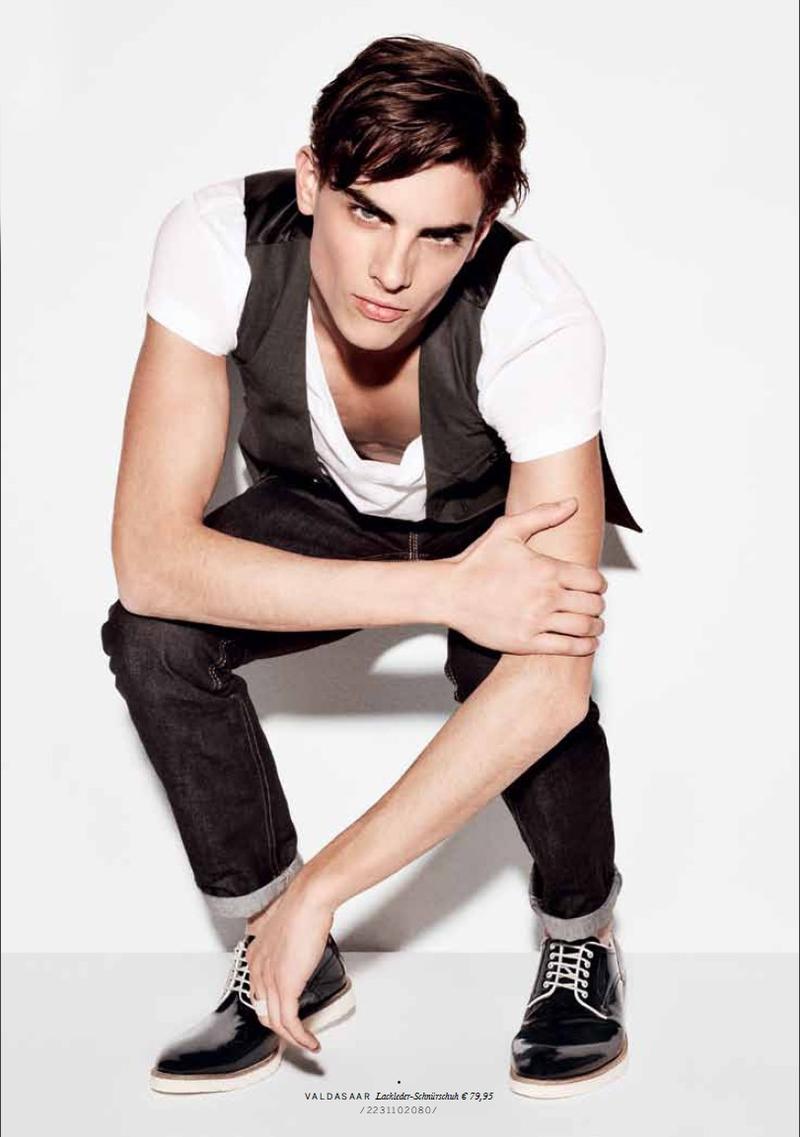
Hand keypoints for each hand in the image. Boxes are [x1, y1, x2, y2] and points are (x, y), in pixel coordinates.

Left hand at [245, 878, 334, 1052]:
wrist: (308, 900)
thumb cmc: (301, 906)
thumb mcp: (283, 925)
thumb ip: (282, 938)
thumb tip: (292, 942)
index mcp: (255, 956)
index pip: (258, 994)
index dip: (271, 1010)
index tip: (285, 1017)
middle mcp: (257, 970)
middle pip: (264, 1012)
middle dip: (280, 1029)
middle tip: (296, 1035)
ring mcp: (270, 980)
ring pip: (276, 1022)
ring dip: (293, 1038)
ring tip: (306, 1043)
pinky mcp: (286, 987)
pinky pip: (290, 1022)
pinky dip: (301, 1037)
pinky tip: (311, 1042)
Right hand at [444, 498, 606, 654]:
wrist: (449, 593)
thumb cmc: (476, 563)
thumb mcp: (507, 529)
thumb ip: (543, 514)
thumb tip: (572, 503)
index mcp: (547, 570)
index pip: (593, 581)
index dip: (599, 584)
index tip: (595, 587)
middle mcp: (546, 596)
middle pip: (593, 605)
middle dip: (598, 605)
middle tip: (594, 605)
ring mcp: (537, 621)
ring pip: (584, 628)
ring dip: (595, 626)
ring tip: (594, 625)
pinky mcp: (526, 642)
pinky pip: (567, 648)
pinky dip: (583, 646)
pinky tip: (585, 642)